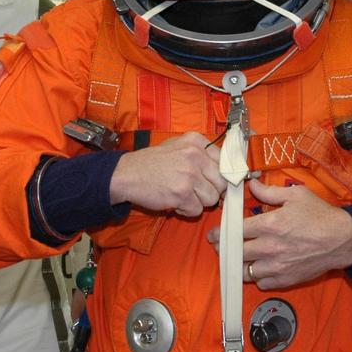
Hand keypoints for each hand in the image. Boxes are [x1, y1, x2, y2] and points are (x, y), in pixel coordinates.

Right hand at [109, 132, 225, 217]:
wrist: (127, 174)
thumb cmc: (152, 162)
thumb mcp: (178, 146)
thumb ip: (201, 154)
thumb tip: (225, 172)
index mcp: (196, 141)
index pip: (224, 162)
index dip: (219, 176)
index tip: (212, 182)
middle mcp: (195, 155)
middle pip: (221, 182)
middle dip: (210, 190)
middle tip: (195, 192)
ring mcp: (189, 175)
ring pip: (212, 198)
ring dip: (198, 202)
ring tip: (182, 195)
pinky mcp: (182, 193)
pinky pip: (197, 209)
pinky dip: (186, 210)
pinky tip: (174, 201)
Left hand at [209, 180, 351, 289]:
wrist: (343, 239)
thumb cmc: (320, 215)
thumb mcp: (295, 195)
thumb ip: (269, 191)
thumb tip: (251, 185)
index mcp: (270, 225)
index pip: (234, 232)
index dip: (220, 233)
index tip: (213, 235)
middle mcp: (270, 248)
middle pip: (236, 253)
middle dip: (224, 250)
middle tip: (220, 247)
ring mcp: (278, 266)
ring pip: (246, 272)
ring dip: (240, 265)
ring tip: (238, 259)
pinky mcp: (287, 279)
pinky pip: (263, 283)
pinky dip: (258, 278)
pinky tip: (259, 269)